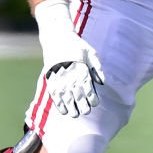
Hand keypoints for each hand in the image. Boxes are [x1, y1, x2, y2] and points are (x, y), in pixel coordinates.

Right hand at [35, 0, 105, 117]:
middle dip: (82, 105)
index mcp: (81, 69)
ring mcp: (59, 77)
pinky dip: (58, 103)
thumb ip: (97, 68)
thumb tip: (102, 82)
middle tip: (86, 112)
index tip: (95, 103)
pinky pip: (54, 94)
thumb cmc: (77, 45)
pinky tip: (63, 110)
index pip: (88, 88)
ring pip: (65, 97)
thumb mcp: (91, 53)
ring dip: (70, 107)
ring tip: (75, 115)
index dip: (92, 98)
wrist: (57, 38)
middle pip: (77, 95)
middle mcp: (70, 75)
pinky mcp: (51, 78)